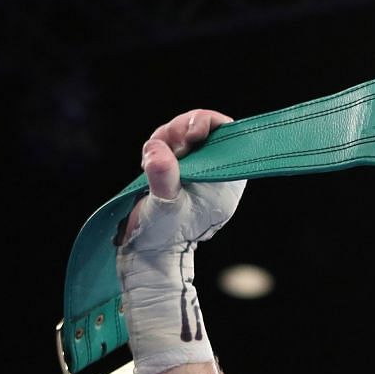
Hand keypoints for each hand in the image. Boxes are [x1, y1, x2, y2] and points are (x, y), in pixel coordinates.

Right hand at [120, 108, 235, 247]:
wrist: (147, 249)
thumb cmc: (165, 235)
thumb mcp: (166, 206)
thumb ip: (164, 177)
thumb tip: (157, 150)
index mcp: (224, 178)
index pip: (227, 134)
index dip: (207, 124)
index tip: (190, 135)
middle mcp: (211, 170)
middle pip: (202, 126)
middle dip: (180, 128)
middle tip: (168, 146)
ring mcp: (192, 167)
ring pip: (181, 132)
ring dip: (164, 138)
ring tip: (151, 161)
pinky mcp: (173, 167)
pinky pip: (166, 143)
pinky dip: (155, 147)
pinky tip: (147, 164)